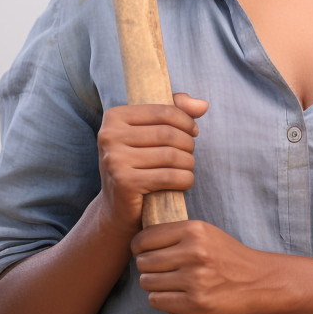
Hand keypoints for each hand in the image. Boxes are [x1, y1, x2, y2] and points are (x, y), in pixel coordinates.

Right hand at [95, 93, 208, 237]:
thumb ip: (177, 110)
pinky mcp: (124, 183)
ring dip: (188, 163)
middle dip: (188, 144)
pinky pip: (168, 176)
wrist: (117, 208)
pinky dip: (185, 179)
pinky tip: (185, 182)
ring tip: (187, 168)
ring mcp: (114, 160)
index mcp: (114, 117)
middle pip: (168, 134)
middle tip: (190, 154)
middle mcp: (109, 136)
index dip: (186, 121)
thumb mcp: (152, 132)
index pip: (162, 111)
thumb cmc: (139, 164)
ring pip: (171, 155)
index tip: (193, 132)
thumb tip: (203, 105)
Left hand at [130, 220, 271, 313]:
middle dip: (146, 267)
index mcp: (194, 230)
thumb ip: (178, 233)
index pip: (146, 237)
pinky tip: (172, 296)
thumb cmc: (229, 257)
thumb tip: (142, 240)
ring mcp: (194, 279)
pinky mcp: (196, 303)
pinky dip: (160, 300)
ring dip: (152, 285)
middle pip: (144, 261)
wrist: (259, 282)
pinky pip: (157, 301)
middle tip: (158, 270)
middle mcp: (193, 252)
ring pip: (147, 282)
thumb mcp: (207, 233)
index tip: (143, 252)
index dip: (139, 247)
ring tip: (168, 283)